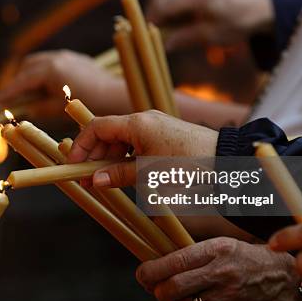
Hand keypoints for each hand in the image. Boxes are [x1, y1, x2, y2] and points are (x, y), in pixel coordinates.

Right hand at [0, 50, 130, 118]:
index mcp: (50, 70)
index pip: (22, 80)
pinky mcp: (76, 58)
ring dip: (31, 74)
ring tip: (29, 92)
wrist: (115, 94)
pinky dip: (45, 71)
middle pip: (27, 65)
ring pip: (40, 61)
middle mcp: (56, 58)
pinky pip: (53, 61)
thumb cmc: (89, 104)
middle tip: (12, 97)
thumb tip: (26, 108)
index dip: (8, 91)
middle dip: (18, 79)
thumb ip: (39, 107)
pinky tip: (48, 86)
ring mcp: (67, 55)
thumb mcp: (59, 109)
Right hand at [68, 110, 217, 187]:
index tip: (74, 165)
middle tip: (86, 179)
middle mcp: (145, 119)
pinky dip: (127, 158)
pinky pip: (138, 144)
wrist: (227, 163)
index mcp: (137, 122)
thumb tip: (94, 180)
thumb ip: (119, 175)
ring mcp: (156, 127)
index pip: (97, 127)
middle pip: (108, 133)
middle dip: (95, 155)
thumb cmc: (189, 165)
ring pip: (122, 140)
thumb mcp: (149, 173)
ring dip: (110, 159)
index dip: (82, 145)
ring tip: (104, 181)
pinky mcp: (166, 137)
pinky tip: (126, 174)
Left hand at [136, 237, 300, 300]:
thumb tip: (158, 258)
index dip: (150, 271)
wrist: (286, 280)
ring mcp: (226, 299)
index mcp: (216, 250)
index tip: (142, 273)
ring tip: (176, 298)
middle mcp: (221, 274)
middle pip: (172, 289)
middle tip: (157, 287)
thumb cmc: (249, 258)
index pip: (174, 262)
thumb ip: (192, 251)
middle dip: (157, 291)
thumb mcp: (223, 243)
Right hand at [146, 0, 272, 51]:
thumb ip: (185, 38)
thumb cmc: (239, 22)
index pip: (162, 5)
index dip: (150, 21)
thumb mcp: (212, 35)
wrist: (262, 6)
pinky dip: (169, 3)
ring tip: (167, 28)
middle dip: (152, 14)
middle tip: (153, 34)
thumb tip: (163, 45)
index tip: (146, 36)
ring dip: (160, 8)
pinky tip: (177, 19)